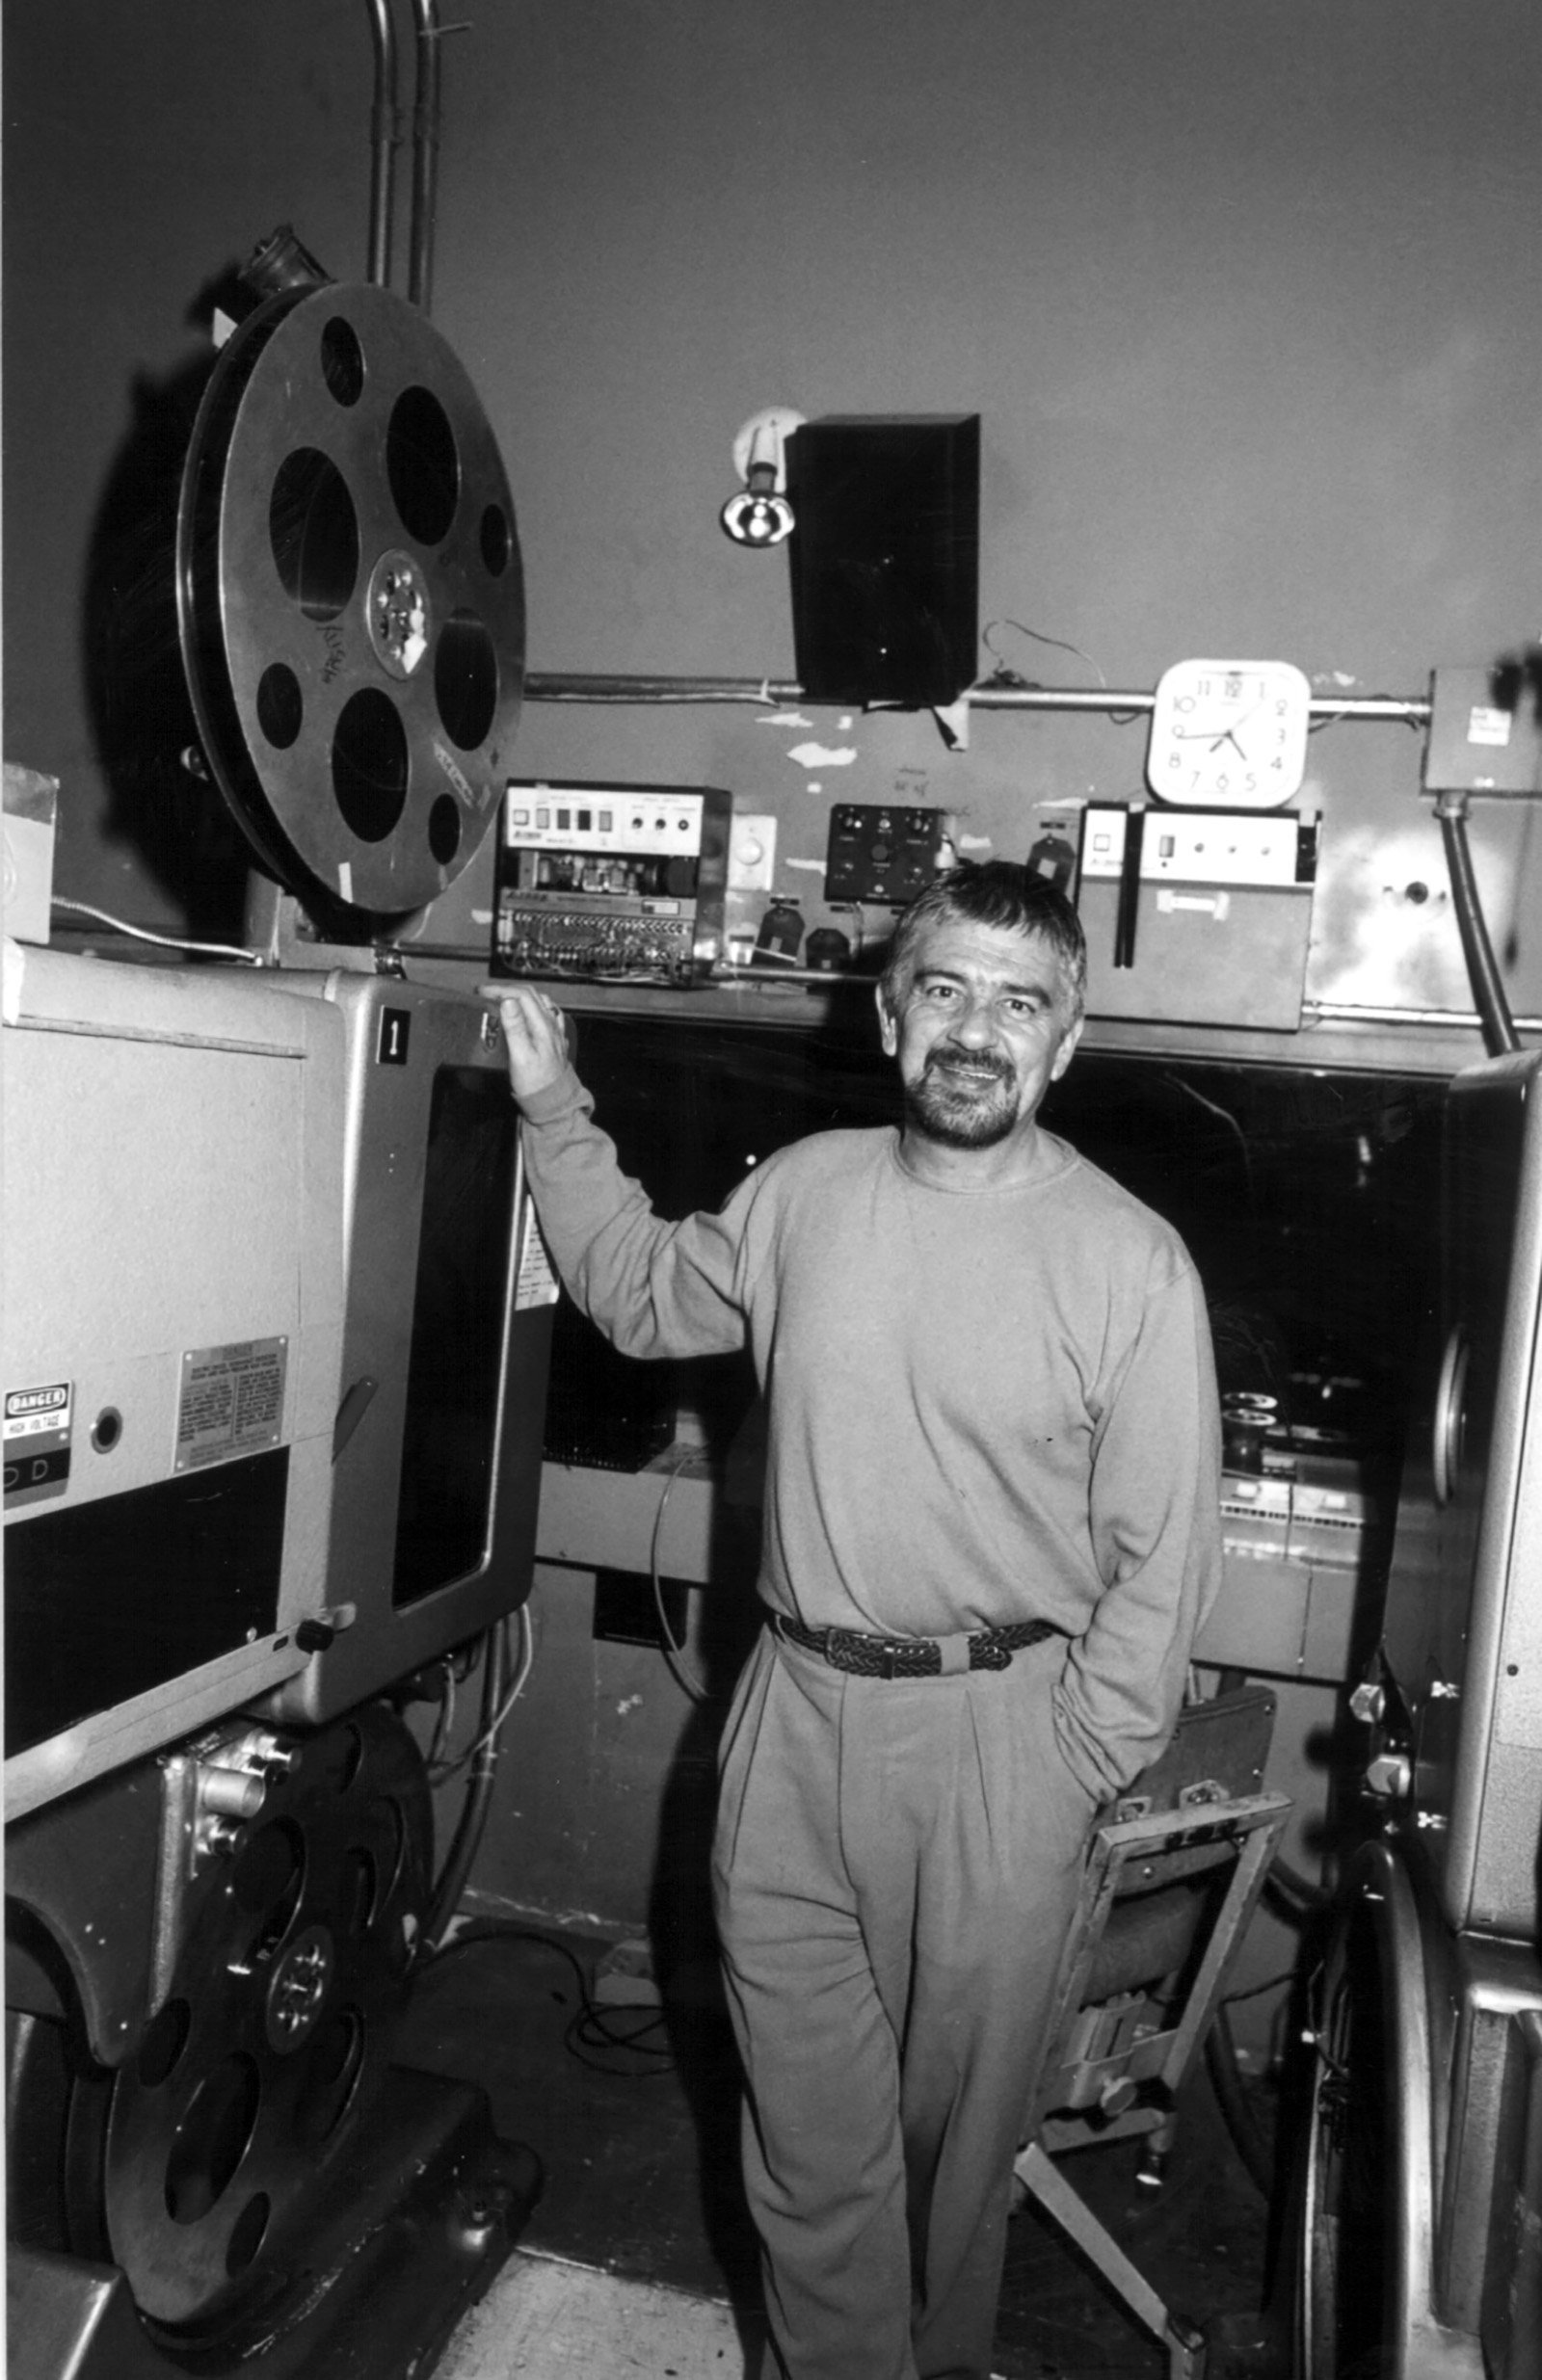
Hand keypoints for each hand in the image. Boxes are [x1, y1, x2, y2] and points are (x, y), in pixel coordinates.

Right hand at [483, 983, 569, 1103]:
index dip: (500, 989)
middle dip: (507, 989)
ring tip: (503, 998)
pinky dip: (533, 1006)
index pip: (522, 995)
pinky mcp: (555, 1038)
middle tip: (487, 994)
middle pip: (531, 994)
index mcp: (542, 1025)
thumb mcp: (520, 1057)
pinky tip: (527, 1011)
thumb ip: (515, 1027)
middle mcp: (551, 1024)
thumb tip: (508, 1002)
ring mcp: (555, 1030)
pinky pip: (547, 1013)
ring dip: (520, 995)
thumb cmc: (535, 1083)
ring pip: (540, 1001)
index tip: (482, 992)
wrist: (553, 1101)